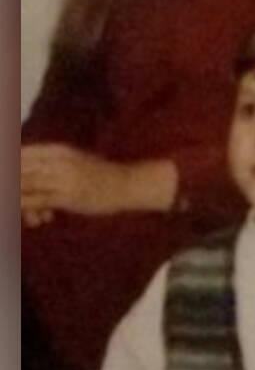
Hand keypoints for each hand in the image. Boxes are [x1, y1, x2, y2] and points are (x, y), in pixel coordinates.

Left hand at [21, 143, 135, 218]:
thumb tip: (24, 177)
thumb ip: (49, 165)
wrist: (128, 184)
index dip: (12, 169)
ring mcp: (62, 177)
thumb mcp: (73, 161)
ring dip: (19, 202)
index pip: (19, 154)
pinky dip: (28, 209)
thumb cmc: (99, 175)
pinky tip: (37, 219)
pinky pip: (36, 201)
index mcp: (57, 150)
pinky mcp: (67, 196)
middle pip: (17, 170)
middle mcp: (57, 160)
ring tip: (34, 216)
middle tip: (22, 201)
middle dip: (14, 186)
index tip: (20, 184)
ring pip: (24, 186)